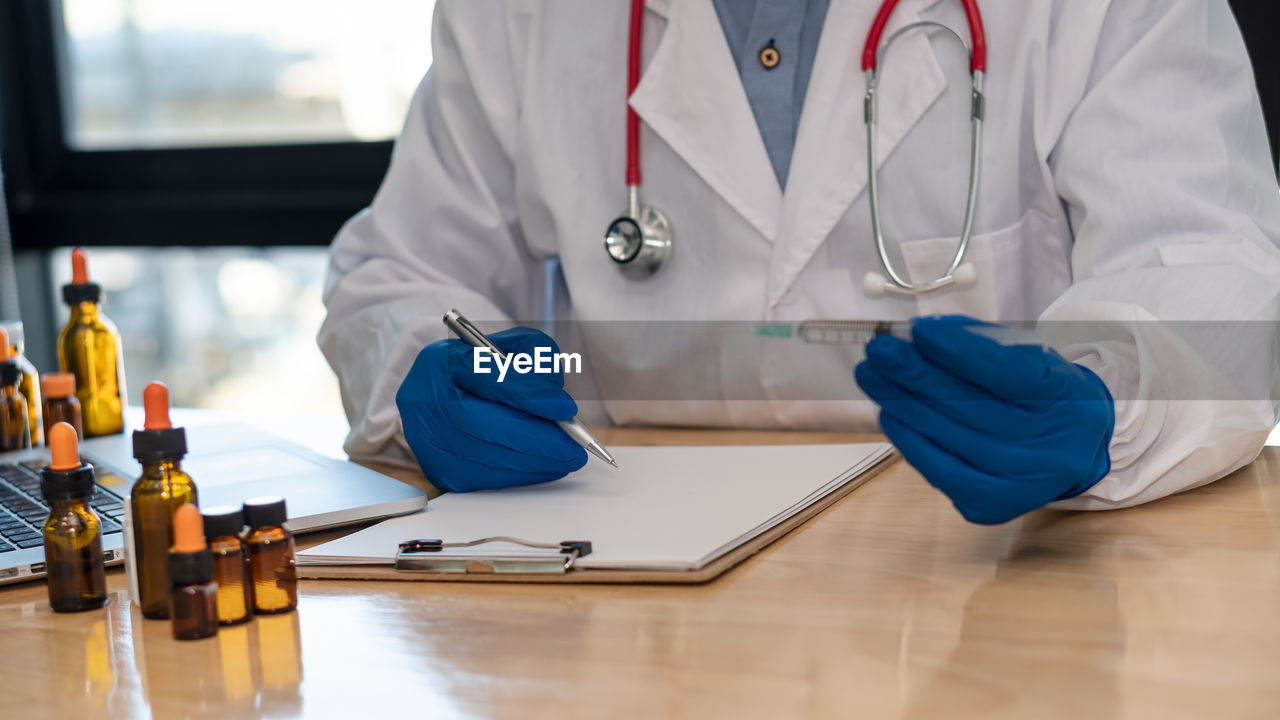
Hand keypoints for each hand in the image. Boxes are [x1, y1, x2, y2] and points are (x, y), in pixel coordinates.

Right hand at [396, 327, 586, 491]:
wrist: (431, 398)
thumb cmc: (475, 370)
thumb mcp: (506, 346)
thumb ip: (534, 354)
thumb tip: (554, 391)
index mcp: (444, 363)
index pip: (489, 378)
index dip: (530, 396)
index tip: (565, 409)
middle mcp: (428, 403)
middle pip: (488, 427)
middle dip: (539, 441)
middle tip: (575, 448)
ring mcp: (430, 441)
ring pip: (492, 458)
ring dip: (537, 462)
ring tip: (568, 458)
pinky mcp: (440, 471)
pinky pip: (488, 479)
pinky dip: (523, 475)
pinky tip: (546, 467)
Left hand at [854, 316, 1114, 523]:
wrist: (1069, 447)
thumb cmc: (1041, 395)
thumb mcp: (1029, 358)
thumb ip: (980, 343)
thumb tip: (922, 334)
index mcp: (1070, 401)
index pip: (1009, 374)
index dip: (960, 352)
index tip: (919, 331)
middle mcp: (1053, 449)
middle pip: (973, 409)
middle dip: (918, 376)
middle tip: (880, 351)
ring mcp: (1024, 484)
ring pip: (952, 440)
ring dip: (903, 405)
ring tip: (873, 376)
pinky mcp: (994, 506)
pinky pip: (942, 472)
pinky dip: (910, 442)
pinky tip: (889, 414)